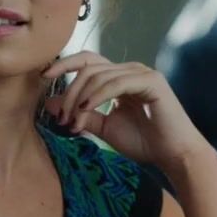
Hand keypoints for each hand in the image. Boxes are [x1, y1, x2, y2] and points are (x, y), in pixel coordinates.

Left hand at [42, 53, 213, 178]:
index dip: (64, 65)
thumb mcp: (104, 128)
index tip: (43, 76)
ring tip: (75, 122)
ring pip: (99, 76)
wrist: (173, 155)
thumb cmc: (143, 142)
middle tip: (63, 118)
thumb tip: (50, 103)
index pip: (87, 61)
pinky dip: (98, 95)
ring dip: (80, 99)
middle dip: (69, 91)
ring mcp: (142, 73)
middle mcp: (130, 70)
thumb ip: (81, 114)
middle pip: (88, 68)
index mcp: (119, 77)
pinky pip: (116, 83)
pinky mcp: (151, 81)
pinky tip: (87, 109)